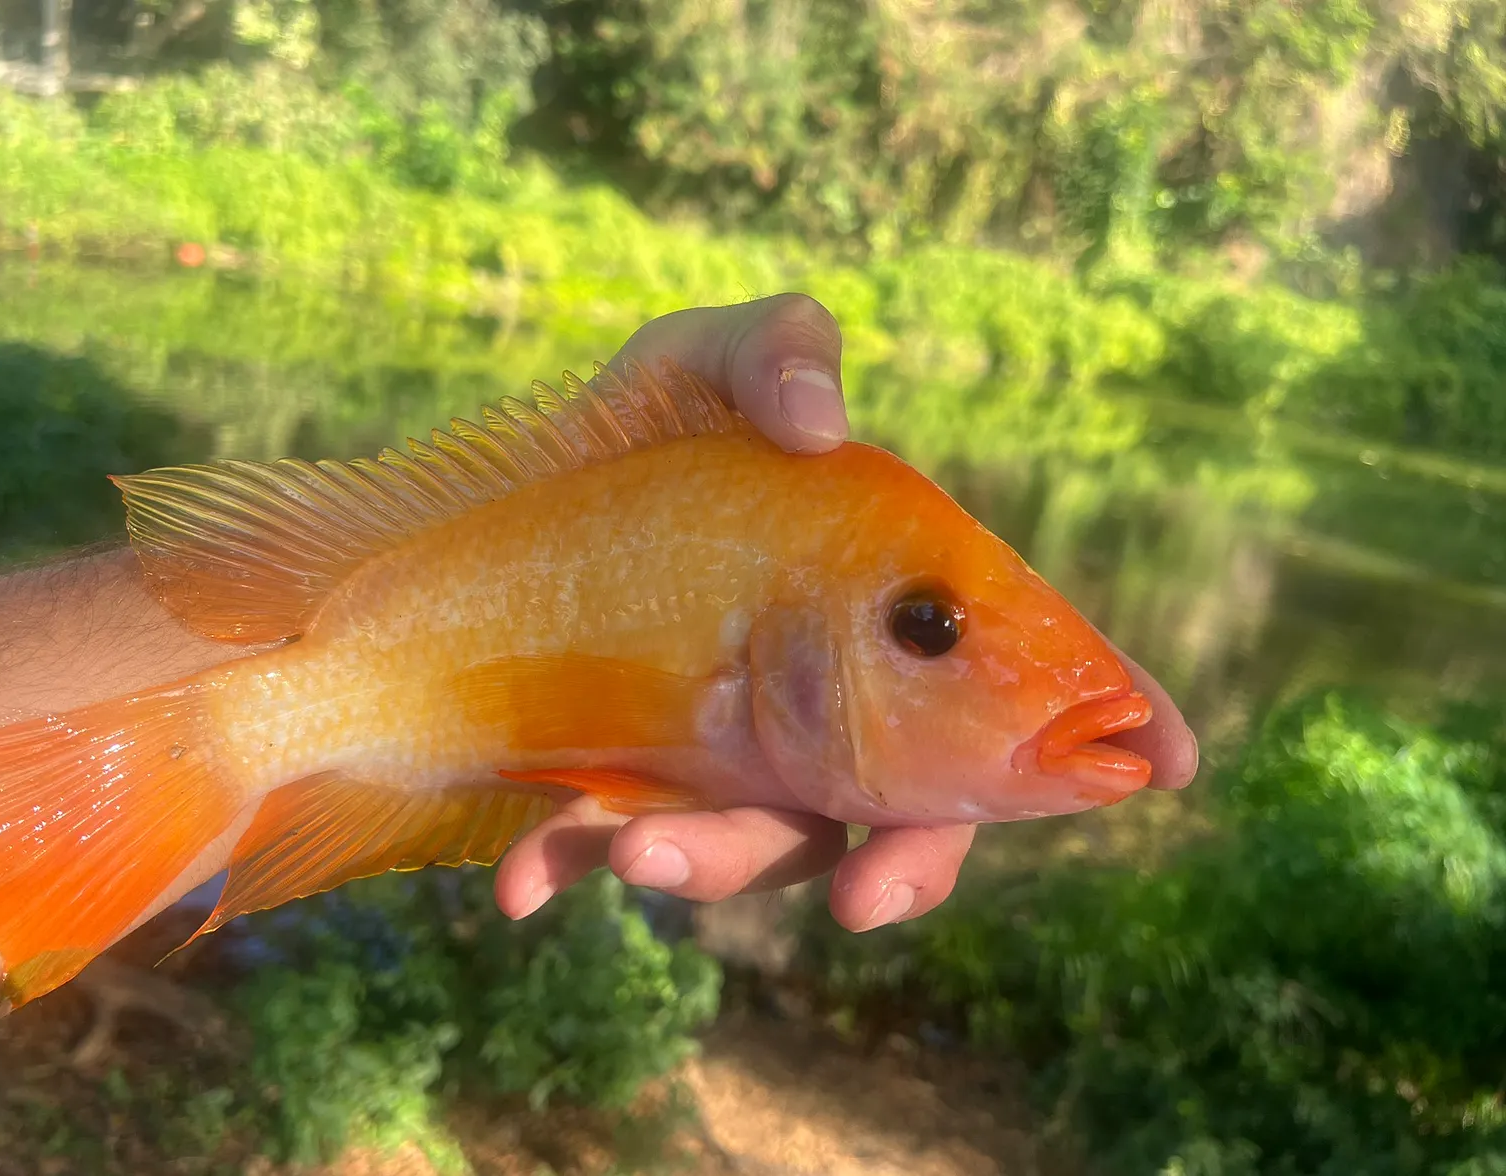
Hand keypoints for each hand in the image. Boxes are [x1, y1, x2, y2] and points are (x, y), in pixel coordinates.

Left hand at [491, 294, 1199, 931]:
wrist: (496, 491)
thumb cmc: (639, 426)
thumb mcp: (702, 362)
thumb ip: (776, 351)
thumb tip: (824, 427)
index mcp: (874, 624)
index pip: (1004, 693)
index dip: (1096, 734)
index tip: (1169, 764)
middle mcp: (821, 712)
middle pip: (900, 815)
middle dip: (900, 871)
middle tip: (870, 901)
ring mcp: (724, 762)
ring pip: (757, 851)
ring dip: (711, 868)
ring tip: (641, 852)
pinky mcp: (618, 785)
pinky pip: (606, 850)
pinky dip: (568, 869)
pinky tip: (521, 883)